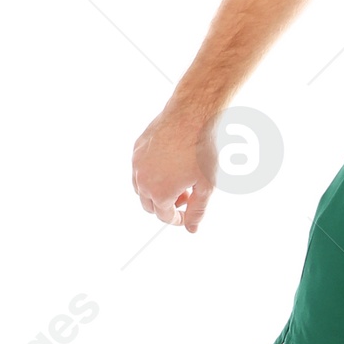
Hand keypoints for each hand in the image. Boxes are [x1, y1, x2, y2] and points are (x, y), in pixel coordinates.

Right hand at [131, 107, 217, 232]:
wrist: (193, 115)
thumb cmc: (202, 150)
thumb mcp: (206, 186)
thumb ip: (197, 211)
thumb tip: (191, 229)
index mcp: (159, 193)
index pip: (164, 217)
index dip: (178, 219)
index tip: (187, 215)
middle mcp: (142, 180)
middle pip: (149, 205)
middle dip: (166, 206)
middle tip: (186, 196)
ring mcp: (137, 163)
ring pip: (140, 188)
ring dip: (156, 191)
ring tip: (178, 180)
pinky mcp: (137, 147)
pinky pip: (140, 168)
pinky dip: (151, 173)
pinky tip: (170, 164)